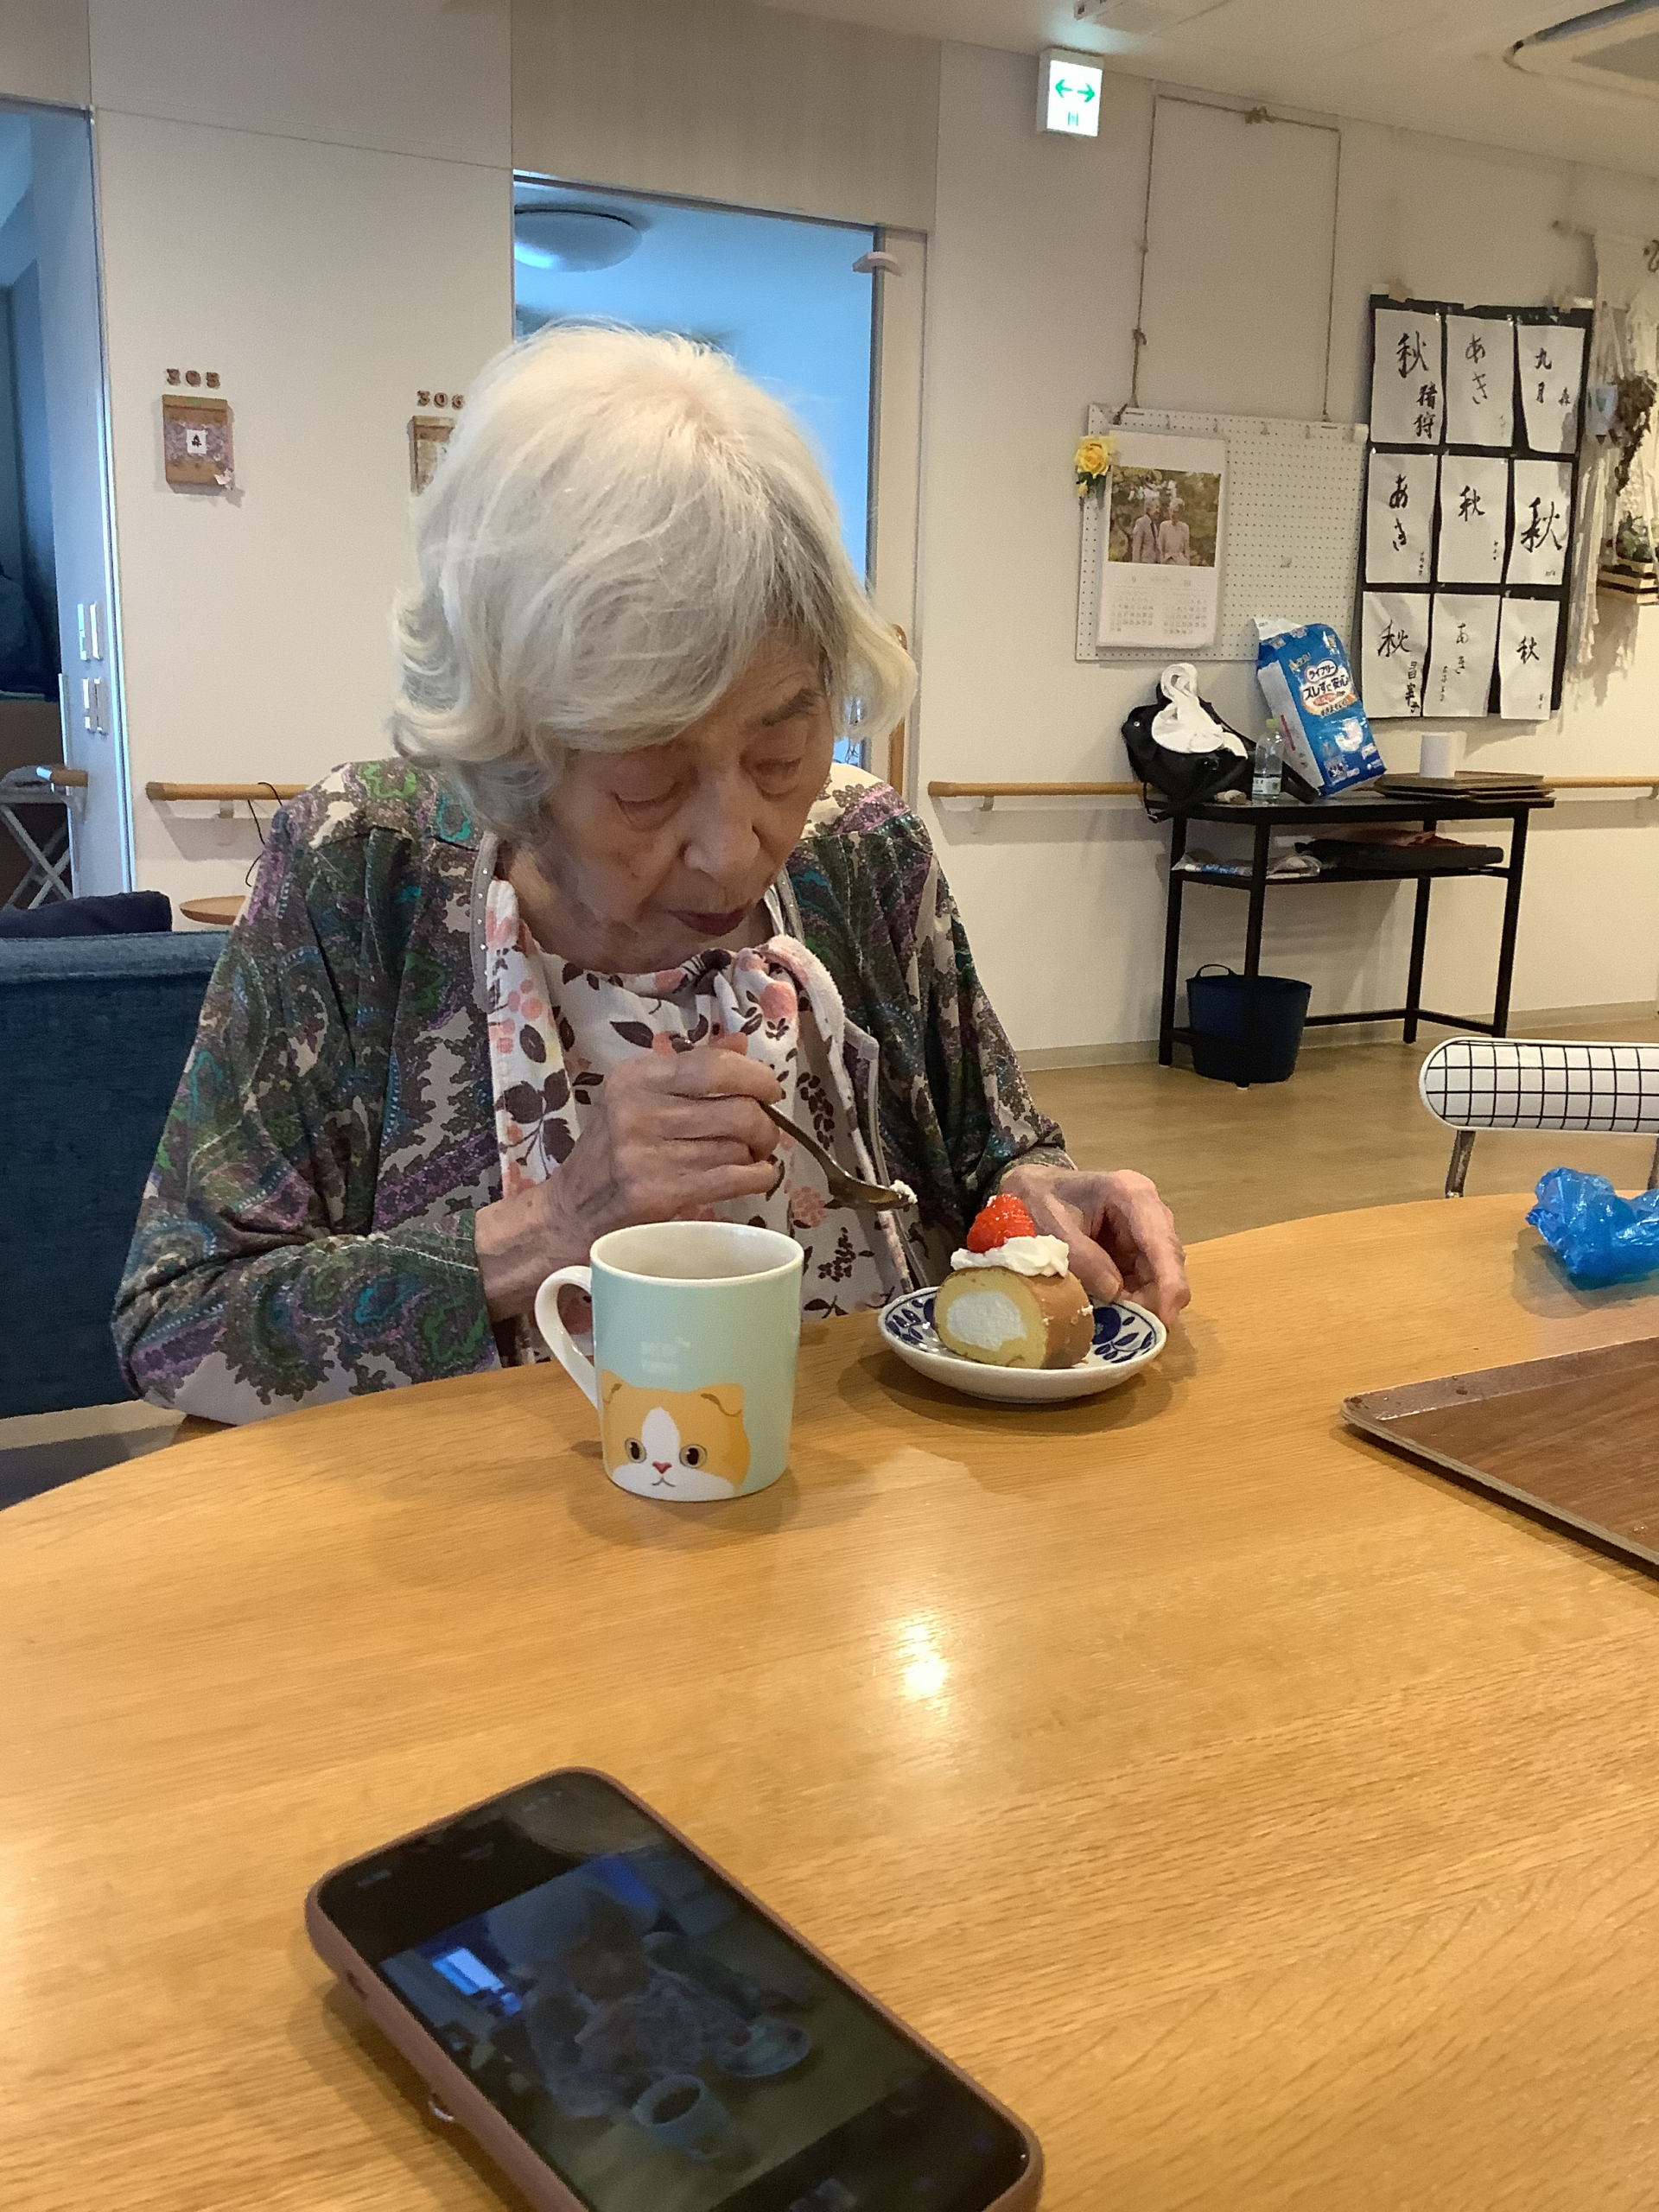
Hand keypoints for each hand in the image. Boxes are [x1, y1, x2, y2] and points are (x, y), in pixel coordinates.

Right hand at [475, 1042, 782, 1319]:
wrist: (572, 1208)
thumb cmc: (614, 1149)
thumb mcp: (638, 1096)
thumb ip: (690, 1069)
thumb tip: (741, 1042)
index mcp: (635, 1077)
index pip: (714, 1066)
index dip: (755, 1077)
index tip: (769, 1091)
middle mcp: (638, 1110)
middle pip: (737, 1110)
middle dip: (764, 1123)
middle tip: (762, 1133)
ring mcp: (645, 1154)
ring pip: (737, 1147)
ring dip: (758, 1153)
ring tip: (751, 1156)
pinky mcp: (657, 1193)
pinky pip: (732, 1179)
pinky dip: (758, 1177)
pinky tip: (758, 1176)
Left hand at [997, 1163, 1189, 1325]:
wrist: (1028, 1189)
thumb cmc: (1037, 1199)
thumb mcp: (1050, 1227)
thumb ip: (1082, 1258)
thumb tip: (1115, 1292)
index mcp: (1132, 1194)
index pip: (1161, 1242)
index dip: (1169, 1283)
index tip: (1165, 1319)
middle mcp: (1148, 1211)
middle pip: (1167, 1262)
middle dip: (1155, 1298)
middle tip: (1132, 1328)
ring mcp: (1143, 1231)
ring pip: (1159, 1275)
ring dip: (1143, 1301)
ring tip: (1117, 1321)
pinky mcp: (1134, 1249)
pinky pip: (1142, 1280)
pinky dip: (1132, 1299)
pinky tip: (1114, 1311)